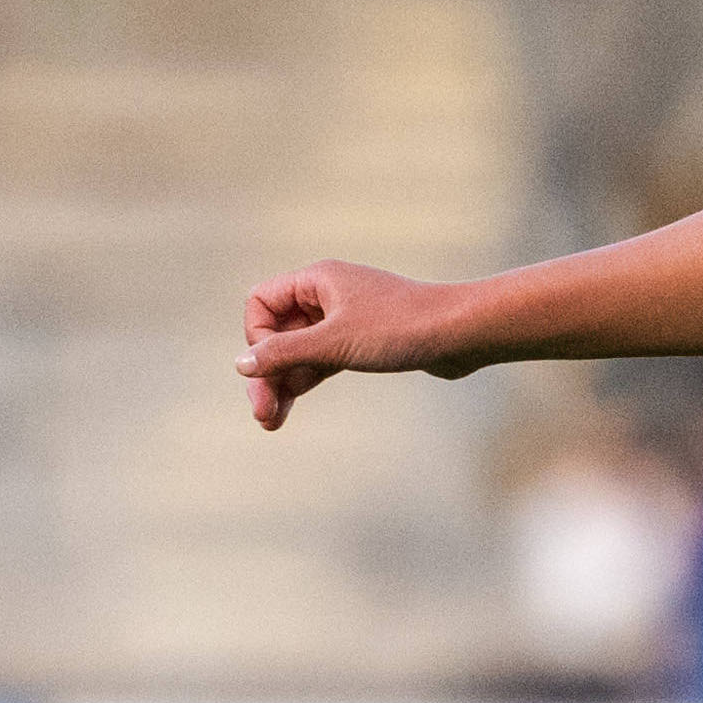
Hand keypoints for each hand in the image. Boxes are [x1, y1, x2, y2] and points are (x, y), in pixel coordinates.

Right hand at [237, 260, 470, 431]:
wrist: (461, 334)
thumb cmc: (401, 328)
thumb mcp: (335, 343)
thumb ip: (285, 353)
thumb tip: (241, 365)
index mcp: (317, 280)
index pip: (261, 303)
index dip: (258, 338)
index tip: (269, 369)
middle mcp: (327, 295)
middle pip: (278, 332)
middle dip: (267, 372)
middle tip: (262, 415)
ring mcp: (345, 319)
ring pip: (299, 351)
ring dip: (283, 383)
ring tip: (270, 422)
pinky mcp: (362, 341)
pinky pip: (321, 360)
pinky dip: (305, 381)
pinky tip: (289, 408)